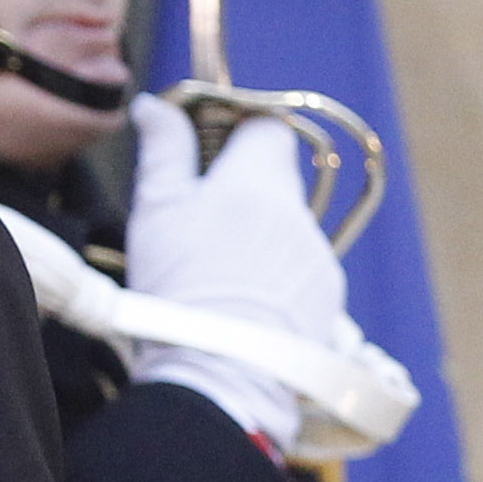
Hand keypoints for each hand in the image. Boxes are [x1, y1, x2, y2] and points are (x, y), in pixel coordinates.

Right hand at [123, 93, 346, 450]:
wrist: (222, 376)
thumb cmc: (180, 288)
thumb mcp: (157, 211)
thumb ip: (163, 150)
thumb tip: (155, 105)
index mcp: (258, 179)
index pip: (267, 125)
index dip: (238, 131)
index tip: (207, 150)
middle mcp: (297, 212)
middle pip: (275, 180)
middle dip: (241, 193)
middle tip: (198, 224)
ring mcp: (316, 258)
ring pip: (286, 230)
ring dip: (258, 240)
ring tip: (216, 278)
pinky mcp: (327, 300)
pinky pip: (299, 273)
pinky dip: (274, 281)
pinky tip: (241, 308)